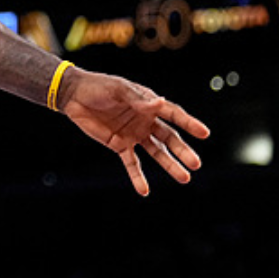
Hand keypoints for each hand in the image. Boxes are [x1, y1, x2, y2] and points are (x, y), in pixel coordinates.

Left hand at [58, 67, 209, 195]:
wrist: (74, 96)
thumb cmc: (99, 87)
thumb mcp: (118, 90)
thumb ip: (138, 99)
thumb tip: (160, 103)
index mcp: (149, 104)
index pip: (173, 115)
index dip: (189, 123)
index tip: (205, 133)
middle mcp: (146, 121)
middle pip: (169, 138)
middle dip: (182, 151)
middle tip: (196, 164)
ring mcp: (134, 134)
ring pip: (156, 152)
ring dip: (169, 165)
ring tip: (184, 178)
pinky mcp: (120, 145)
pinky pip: (132, 163)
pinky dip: (138, 177)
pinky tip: (144, 190)